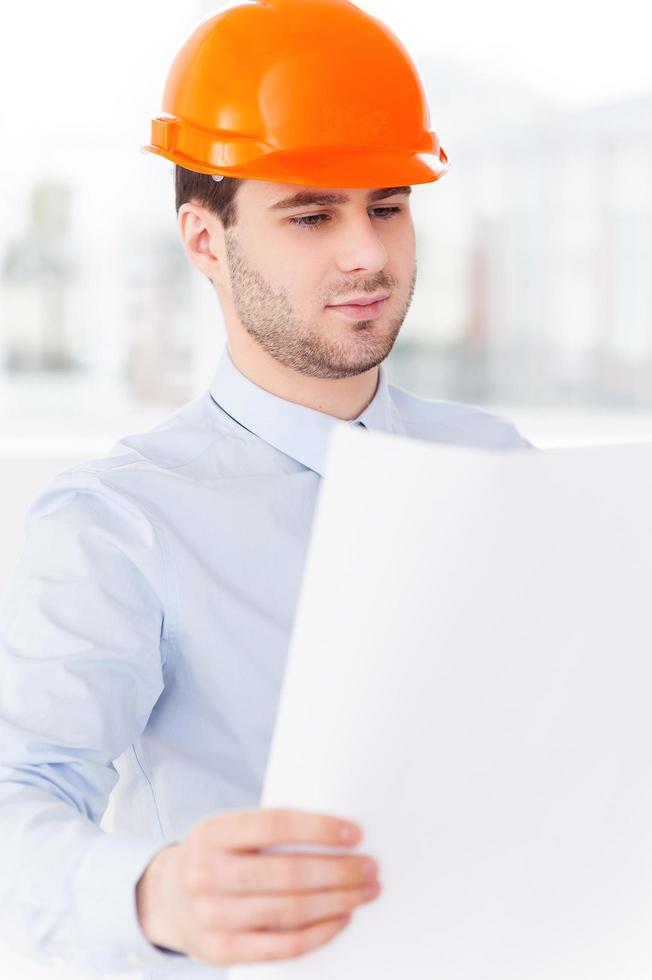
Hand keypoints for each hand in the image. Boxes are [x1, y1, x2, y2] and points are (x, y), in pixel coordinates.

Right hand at [135, 807, 380, 964]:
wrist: (165, 897)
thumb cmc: (217, 855)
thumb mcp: (228, 830)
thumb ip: (269, 830)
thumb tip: (337, 833)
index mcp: (212, 832)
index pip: (274, 824)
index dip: (318, 829)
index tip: (355, 833)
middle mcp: (206, 873)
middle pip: (287, 874)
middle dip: (338, 872)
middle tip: (371, 867)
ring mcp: (210, 916)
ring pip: (288, 912)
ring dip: (337, 902)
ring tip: (364, 891)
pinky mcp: (220, 951)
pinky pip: (281, 946)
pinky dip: (318, 933)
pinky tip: (341, 919)